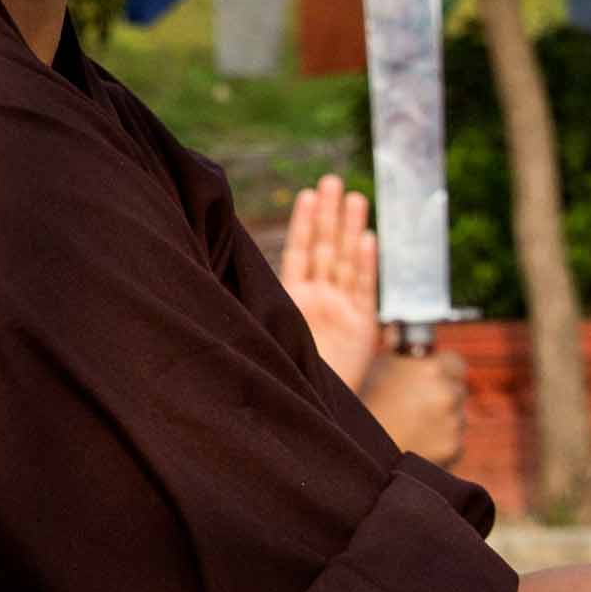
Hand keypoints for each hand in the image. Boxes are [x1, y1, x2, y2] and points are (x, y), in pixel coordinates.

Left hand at [279, 173, 381, 391]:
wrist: (308, 410)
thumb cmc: (279, 373)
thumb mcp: (262, 335)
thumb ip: (259, 306)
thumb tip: (223, 270)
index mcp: (291, 298)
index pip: (299, 252)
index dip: (304, 223)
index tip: (307, 194)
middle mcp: (317, 299)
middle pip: (325, 248)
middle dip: (329, 215)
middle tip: (332, 181)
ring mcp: (341, 310)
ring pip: (345, 261)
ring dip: (350, 229)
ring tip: (354, 198)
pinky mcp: (361, 325)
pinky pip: (364, 288)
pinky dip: (366, 263)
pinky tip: (368, 239)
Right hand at [361, 346, 468, 467]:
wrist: (362, 453)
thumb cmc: (367, 406)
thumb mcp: (379, 368)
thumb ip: (398, 347)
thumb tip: (401, 329)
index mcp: (431, 368)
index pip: (455, 362)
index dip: (442, 369)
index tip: (431, 377)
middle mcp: (447, 393)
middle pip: (458, 389)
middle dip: (443, 394)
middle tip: (417, 404)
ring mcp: (453, 422)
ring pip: (457, 416)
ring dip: (443, 419)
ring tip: (412, 425)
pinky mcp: (454, 448)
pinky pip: (455, 440)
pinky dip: (441, 442)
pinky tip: (417, 442)